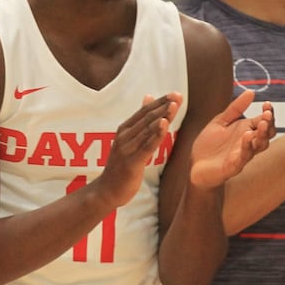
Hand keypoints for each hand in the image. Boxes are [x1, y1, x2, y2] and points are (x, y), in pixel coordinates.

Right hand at [94, 94, 182, 208]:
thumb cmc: (120, 166)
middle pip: (147, 118)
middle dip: (163, 106)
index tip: (175, 94)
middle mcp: (124, 136)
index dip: (159, 102)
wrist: (106, 190)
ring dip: (162, 116)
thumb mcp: (128, 141)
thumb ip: (140, 121)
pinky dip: (156, 134)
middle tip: (178, 95)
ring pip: (147, 129)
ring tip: (174, 105)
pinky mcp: (132, 162)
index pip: (144, 111)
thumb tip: (148, 97)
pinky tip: (164, 124)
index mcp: (124, 130)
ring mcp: (127, 149)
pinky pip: (146, 146)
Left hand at [187, 89, 273, 189]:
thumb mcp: (221, 121)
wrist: (195, 165)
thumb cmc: (210, 144)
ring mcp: (242, 155)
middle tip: (267, 114)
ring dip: (262, 135)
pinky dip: (246, 148)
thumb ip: (235, 108)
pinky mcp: (233, 166)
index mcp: (247, 130)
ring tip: (262, 124)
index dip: (268, 112)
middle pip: (267, 134)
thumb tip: (251, 92)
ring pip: (259, 146)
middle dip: (269, 124)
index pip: (264, 121)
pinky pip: (243, 158)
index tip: (267, 104)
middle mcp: (248, 143)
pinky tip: (247, 137)